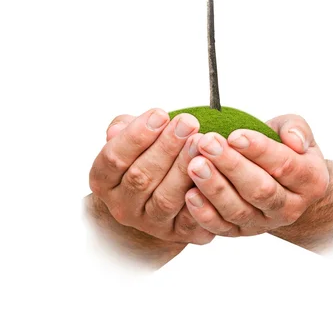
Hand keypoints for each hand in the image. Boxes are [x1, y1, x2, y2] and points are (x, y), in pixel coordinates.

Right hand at [88, 108, 214, 244]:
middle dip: (166, 147)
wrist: (156, 196)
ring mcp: (149, 223)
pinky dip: (201, 198)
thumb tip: (122, 127)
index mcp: (105, 181)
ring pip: (165, 199)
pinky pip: (190, 220)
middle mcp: (122, 206)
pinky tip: (212, 173)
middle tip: (187, 122)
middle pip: (141, 177)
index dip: (136, 135)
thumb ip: (123, 129)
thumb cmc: (143, 157)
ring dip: (183, 168)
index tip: (160, 113)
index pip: (114, 158)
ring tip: (199, 142)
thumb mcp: (128, 138)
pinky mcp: (177, 234)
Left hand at [184, 114, 329, 236]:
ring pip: (239, 210)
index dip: (259, 150)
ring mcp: (264, 223)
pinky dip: (204, 214)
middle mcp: (290, 207)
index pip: (285, 165)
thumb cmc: (284, 146)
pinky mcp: (240, 232)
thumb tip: (294, 141)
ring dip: (214, 188)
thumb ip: (296, 128)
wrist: (281, 180)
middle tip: (207, 143)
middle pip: (260, 190)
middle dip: (231, 165)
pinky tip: (190, 194)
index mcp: (310, 180)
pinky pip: (222, 227)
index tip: (234, 135)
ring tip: (194, 164)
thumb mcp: (294, 130)